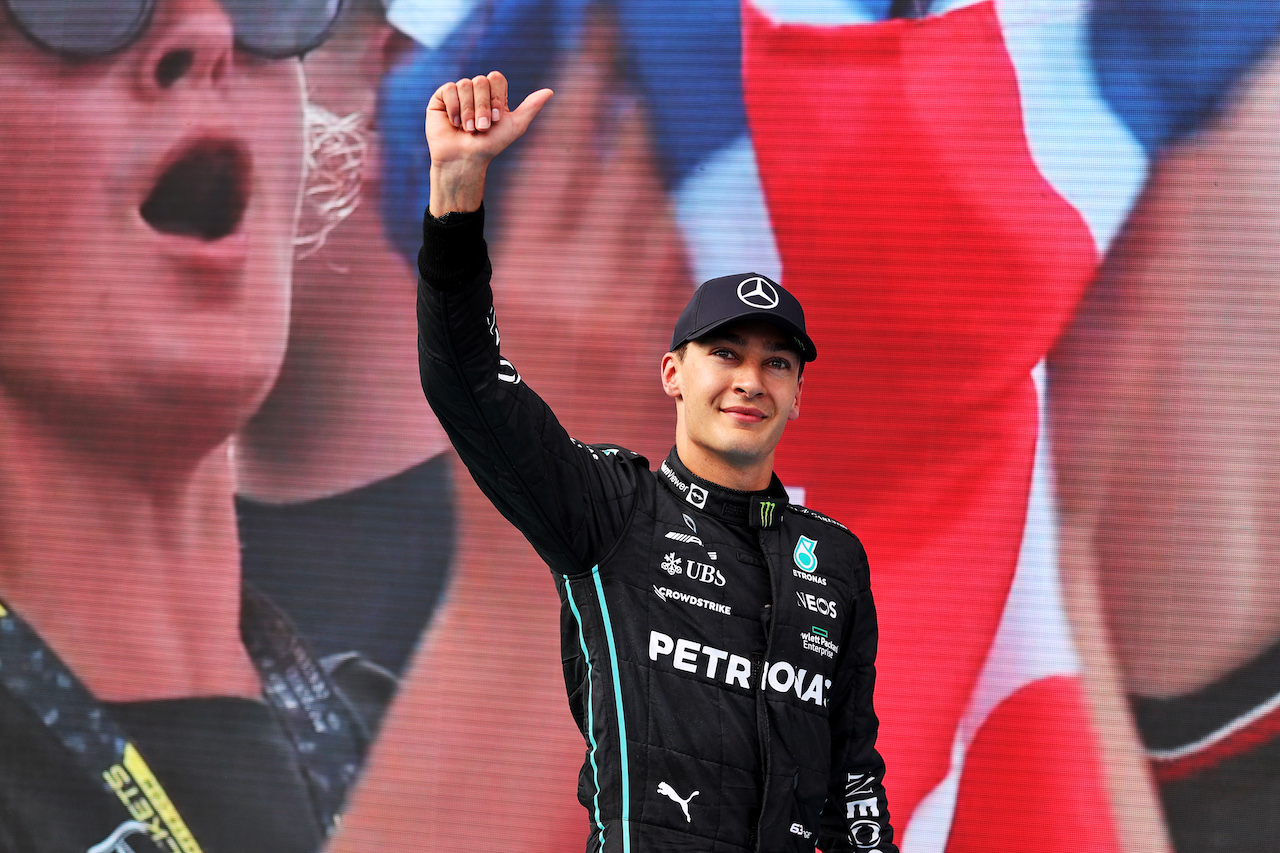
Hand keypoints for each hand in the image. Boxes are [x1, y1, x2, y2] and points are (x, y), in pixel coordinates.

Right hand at [426, 71, 552, 214]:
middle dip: (483, 107)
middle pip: (480, 81)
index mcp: (493, 94)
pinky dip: (455, 108)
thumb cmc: (490, 146)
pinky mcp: (441, 98)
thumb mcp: (515, 126)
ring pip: (465, 85)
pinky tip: (455, 123)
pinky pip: (449, 89)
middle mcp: (476, 91)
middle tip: (482, 128)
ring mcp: (458, 93)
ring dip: (469, 111)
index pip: (496, 78)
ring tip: (468, 129)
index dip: (497, 97)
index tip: (497, 119)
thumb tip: (550, 91)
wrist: (465, 160)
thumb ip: (531, 107)